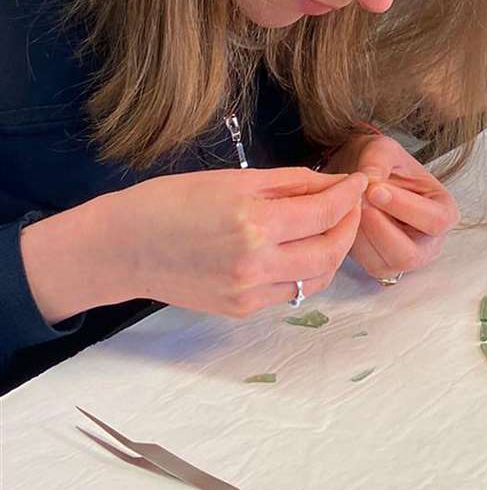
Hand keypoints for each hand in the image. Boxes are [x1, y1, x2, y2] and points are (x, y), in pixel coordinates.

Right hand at [117, 166, 366, 316]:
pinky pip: (289, 292)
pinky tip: (301, 249)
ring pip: (316, 278)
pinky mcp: (240, 309)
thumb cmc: (173, 201)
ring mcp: (248, 292)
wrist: (124, 246)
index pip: (324, 211)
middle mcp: (255, 263)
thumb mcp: (235, 180)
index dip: (348, 195)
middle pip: (330, 250)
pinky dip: (305, 271)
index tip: (358, 181)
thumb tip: (332, 183)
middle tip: (351, 205)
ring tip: (331, 227)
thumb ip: (290, 183)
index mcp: (254, 222)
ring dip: (333, 252)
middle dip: (349, 225)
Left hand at [329, 132, 459, 281]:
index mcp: (444, 210)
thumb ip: (378, 160)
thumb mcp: (383, 149)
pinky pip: (367, 264)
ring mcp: (406, 259)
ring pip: (386, 262)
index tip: (374, 189)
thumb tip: (369, 180)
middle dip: (379, 228)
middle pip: (409, 254)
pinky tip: (347, 219)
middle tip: (357, 201)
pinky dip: (353, 244)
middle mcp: (430, 242)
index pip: (435, 220)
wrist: (361, 177)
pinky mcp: (383, 267)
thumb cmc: (382, 163)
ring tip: (350, 206)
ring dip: (363, 235)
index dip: (404, 207)